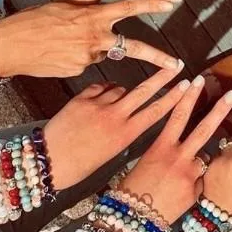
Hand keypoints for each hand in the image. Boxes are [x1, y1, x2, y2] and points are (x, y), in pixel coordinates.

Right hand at [0, 0, 179, 77]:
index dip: (154, 3)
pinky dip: (82, 57)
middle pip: (136, 46)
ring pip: (106, 51)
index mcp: (94, 15)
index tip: (173, 2)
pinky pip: (89, 63)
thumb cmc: (35, 19)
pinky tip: (62, 53)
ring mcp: (89, 56)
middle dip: (159, 57)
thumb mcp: (65, 2)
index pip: (131, 6)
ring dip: (100, 48)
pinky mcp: (80, 71)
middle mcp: (96, 36)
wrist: (9, 47)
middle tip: (177, 64)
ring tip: (71, 42)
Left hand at [43, 65, 183, 189]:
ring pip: (121, 89)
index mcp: (125, 135)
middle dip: (162, 77)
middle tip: (174, 65)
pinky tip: (101, 97)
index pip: (156, 111)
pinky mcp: (81, 99)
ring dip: (123, 92)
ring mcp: (97, 106)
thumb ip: (125, 131)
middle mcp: (114, 117)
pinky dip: (104, 89)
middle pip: (144, 91)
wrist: (46, 163)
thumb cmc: (79, 166)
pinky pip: (100, 87)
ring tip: (117, 103)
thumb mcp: (110, 153)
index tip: (185, 85)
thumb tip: (132, 114)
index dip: (173, 96)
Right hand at [118, 75, 231, 222]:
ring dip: (206, 157)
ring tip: (204, 160)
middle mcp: (178, 157)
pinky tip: (184, 194)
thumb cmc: (132, 190)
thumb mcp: (146, 162)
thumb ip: (167, 151)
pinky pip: (203, 181)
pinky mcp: (196, 190)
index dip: (187, 97)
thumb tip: (181, 145)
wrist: (132, 222)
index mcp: (161, 147)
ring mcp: (190, 174)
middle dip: (219, 109)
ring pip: (207, 156)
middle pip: (203, 128)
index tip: (195, 80)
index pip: (177, 115)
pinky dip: (198, 184)